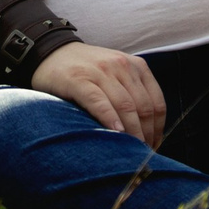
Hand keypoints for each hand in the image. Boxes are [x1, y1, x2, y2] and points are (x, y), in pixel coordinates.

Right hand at [31, 42, 166, 147]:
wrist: (50, 52)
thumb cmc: (87, 71)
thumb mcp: (117, 74)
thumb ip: (134, 94)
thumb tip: (149, 133)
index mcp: (136, 66)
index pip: (157, 103)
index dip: (157, 130)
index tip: (152, 147)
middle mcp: (121, 66)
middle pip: (143, 108)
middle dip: (146, 136)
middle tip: (140, 155)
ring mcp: (100, 71)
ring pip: (126, 106)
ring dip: (131, 133)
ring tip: (130, 152)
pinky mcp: (79, 79)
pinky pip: (99, 102)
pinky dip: (109, 119)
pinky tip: (114, 133)